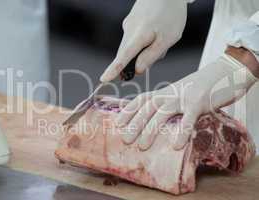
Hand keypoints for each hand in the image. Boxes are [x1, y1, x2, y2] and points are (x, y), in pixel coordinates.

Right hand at [100, 0, 188, 81]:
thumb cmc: (171, 15)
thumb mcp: (167, 39)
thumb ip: (151, 56)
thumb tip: (137, 70)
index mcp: (138, 35)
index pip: (123, 57)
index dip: (114, 69)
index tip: (104, 79)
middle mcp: (129, 30)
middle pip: (128, 55)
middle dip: (140, 59)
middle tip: (160, 49)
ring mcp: (128, 25)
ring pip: (133, 47)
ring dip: (144, 49)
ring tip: (161, 35)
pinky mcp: (130, 22)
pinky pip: (135, 39)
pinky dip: (145, 41)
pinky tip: (157, 30)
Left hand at [115, 52, 257, 150]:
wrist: (224, 72)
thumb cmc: (199, 87)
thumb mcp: (178, 93)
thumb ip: (167, 102)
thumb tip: (154, 119)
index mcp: (164, 92)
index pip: (141, 99)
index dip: (128, 111)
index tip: (117, 123)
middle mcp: (170, 93)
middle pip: (147, 108)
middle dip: (134, 124)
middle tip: (125, 140)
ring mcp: (184, 97)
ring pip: (163, 113)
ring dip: (151, 130)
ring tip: (142, 146)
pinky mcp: (200, 103)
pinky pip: (189, 119)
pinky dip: (182, 131)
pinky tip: (176, 145)